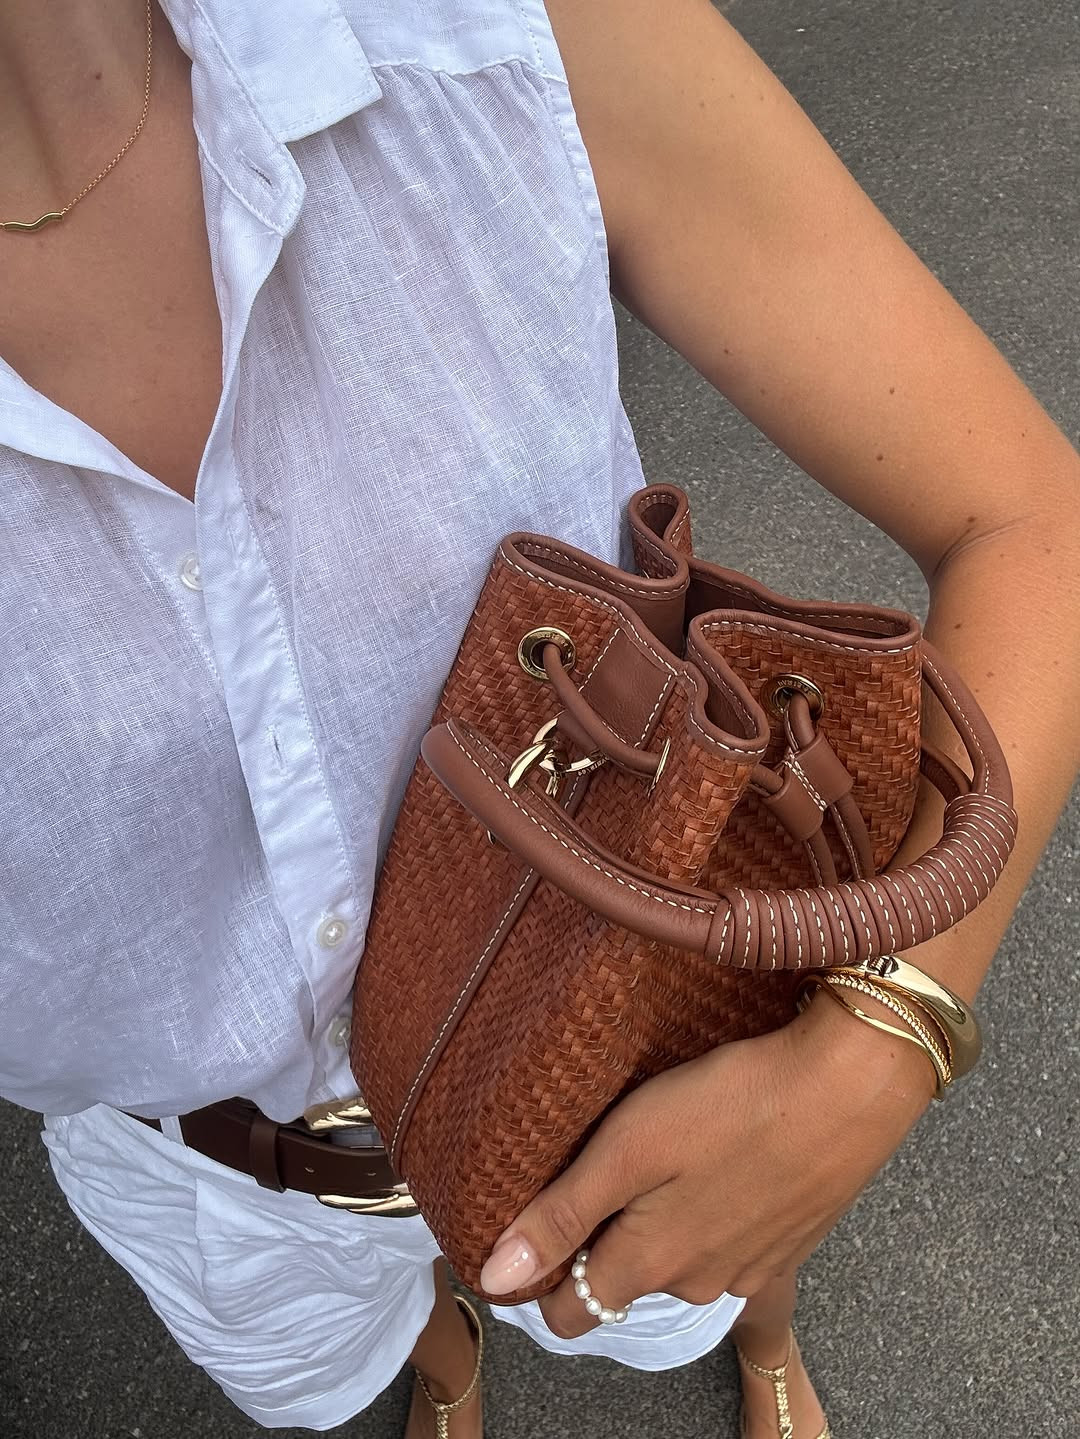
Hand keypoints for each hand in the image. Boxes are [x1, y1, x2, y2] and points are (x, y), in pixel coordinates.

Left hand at [478, 992, 934, 1337]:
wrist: (849, 1085)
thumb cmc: (732, 1103)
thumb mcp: (630, 1147)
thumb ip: (562, 1216)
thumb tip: (494, 1279)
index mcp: (650, 1263)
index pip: (571, 1314)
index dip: (540, 1278)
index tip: (530, 1230)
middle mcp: (698, 1282)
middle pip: (624, 1280)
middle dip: (601, 1237)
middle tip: (602, 1162)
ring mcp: (750, 1267)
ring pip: (678, 1259)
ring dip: (660, 1219)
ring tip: (664, 1152)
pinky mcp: (788, 1240)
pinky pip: (726, 1241)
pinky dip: (710, 1209)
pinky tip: (717, 1157)